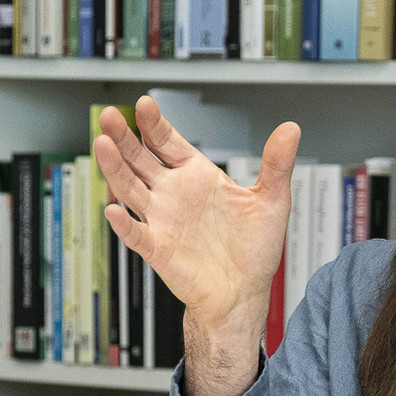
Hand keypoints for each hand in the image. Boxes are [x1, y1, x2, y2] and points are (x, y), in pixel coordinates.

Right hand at [95, 95, 298, 343]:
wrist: (245, 292)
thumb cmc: (254, 249)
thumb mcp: (272, 201)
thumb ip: (277, 164)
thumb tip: (291, 128)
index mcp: (197, 176)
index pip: (167, 143)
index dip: (154, 124)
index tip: (144, 104)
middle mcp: (173, 194)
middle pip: (140, 159)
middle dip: (125, 137)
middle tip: (111, 115)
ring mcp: (162, 220)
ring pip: (130, 189)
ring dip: (115, 169)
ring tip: (103, 144)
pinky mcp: (159, 249)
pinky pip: (136, 235)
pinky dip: (124, 224)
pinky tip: (114, 210)